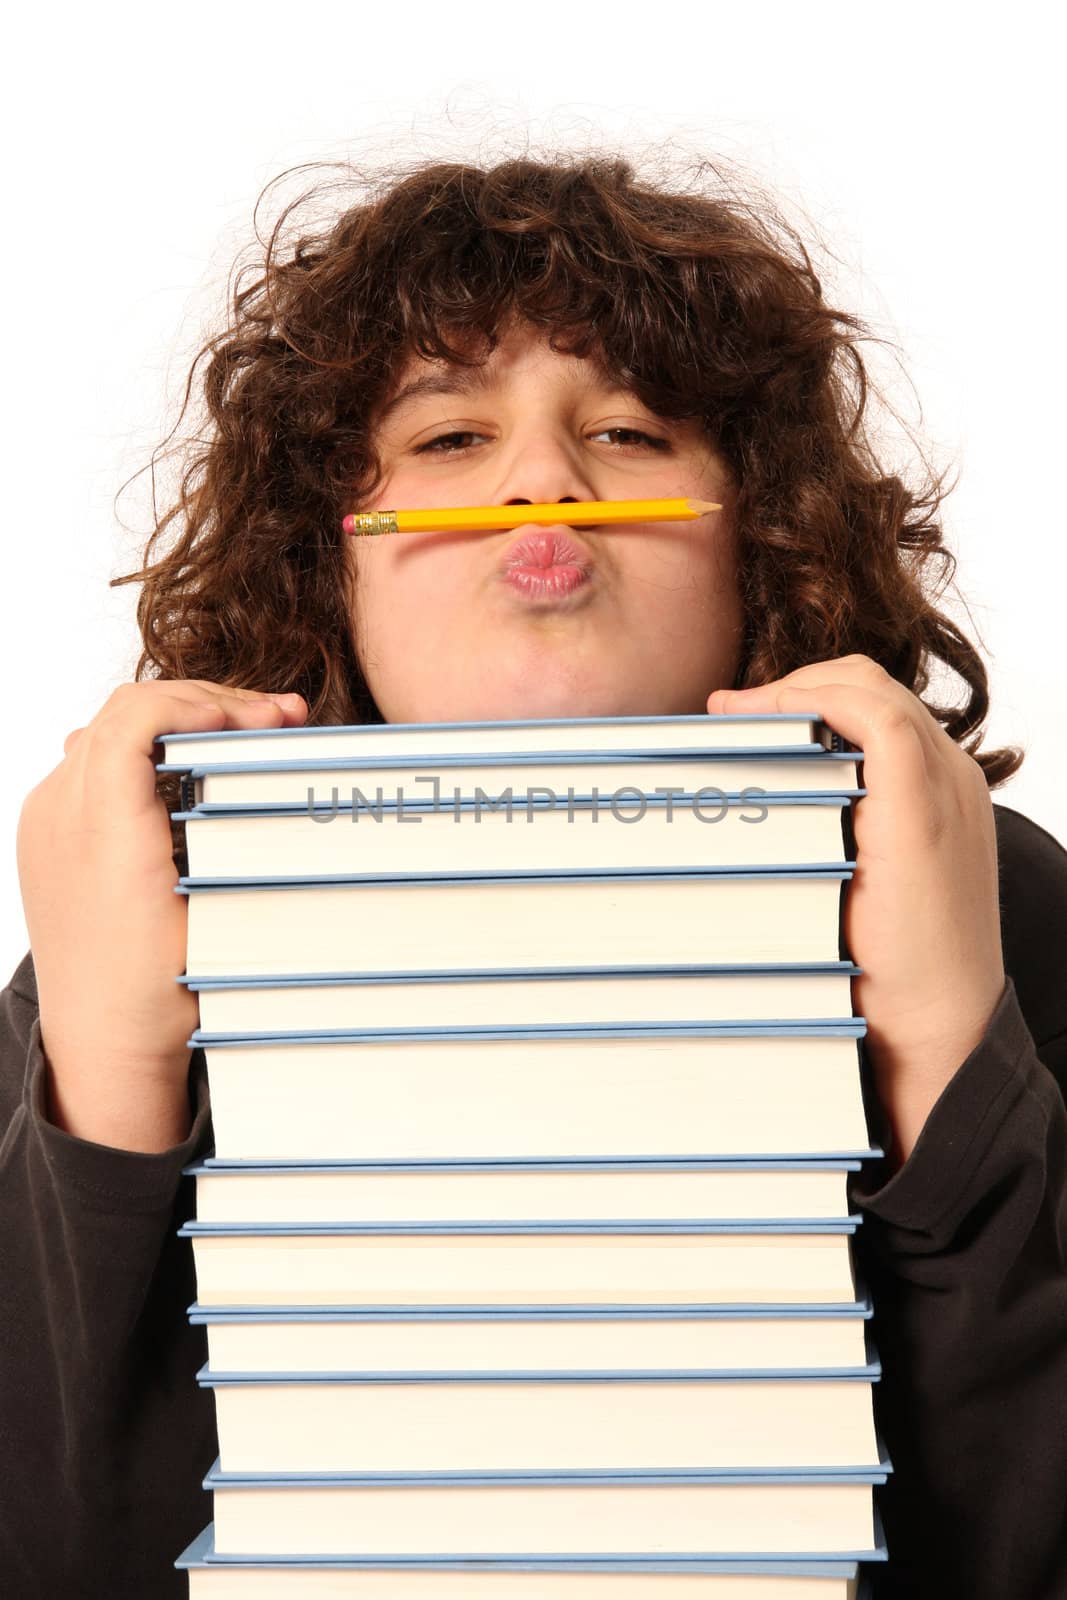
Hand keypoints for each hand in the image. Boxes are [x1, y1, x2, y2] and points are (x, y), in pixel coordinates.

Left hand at [16, 680, 306, 1150]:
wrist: (103, 1044)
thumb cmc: (162, 991)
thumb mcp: (213, 900)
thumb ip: (224, 819)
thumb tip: (269, 755)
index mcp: (100, 826)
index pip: (140, 713)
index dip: (209, 701)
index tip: (263, 720)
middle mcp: (58, 812)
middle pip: (127, 710)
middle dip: (206, 704)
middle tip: (274, 720)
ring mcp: (44, 820)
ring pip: (108, 729)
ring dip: (176, 721)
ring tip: (238, 736)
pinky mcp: (45, 834)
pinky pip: (90, 762)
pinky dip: (141, 748)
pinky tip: (187, 765)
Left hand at [707, 654, 1005, 1167]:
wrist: (936, 1028)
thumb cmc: (888, 973)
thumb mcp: (856, 886)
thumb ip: (827, 840)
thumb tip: (751, 823)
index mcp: (938, 792)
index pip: (875, 710)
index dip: (808, 698)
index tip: (743, 719)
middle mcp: (951, 777)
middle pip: (871, 688)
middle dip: (795, 686)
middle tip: (730, 711)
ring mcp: (945, 785)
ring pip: (871, 689)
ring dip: (796, 688)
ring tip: (738, 712)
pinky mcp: (924, 805)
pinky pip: (876, 716)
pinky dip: (818, 702)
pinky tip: (769, 720)